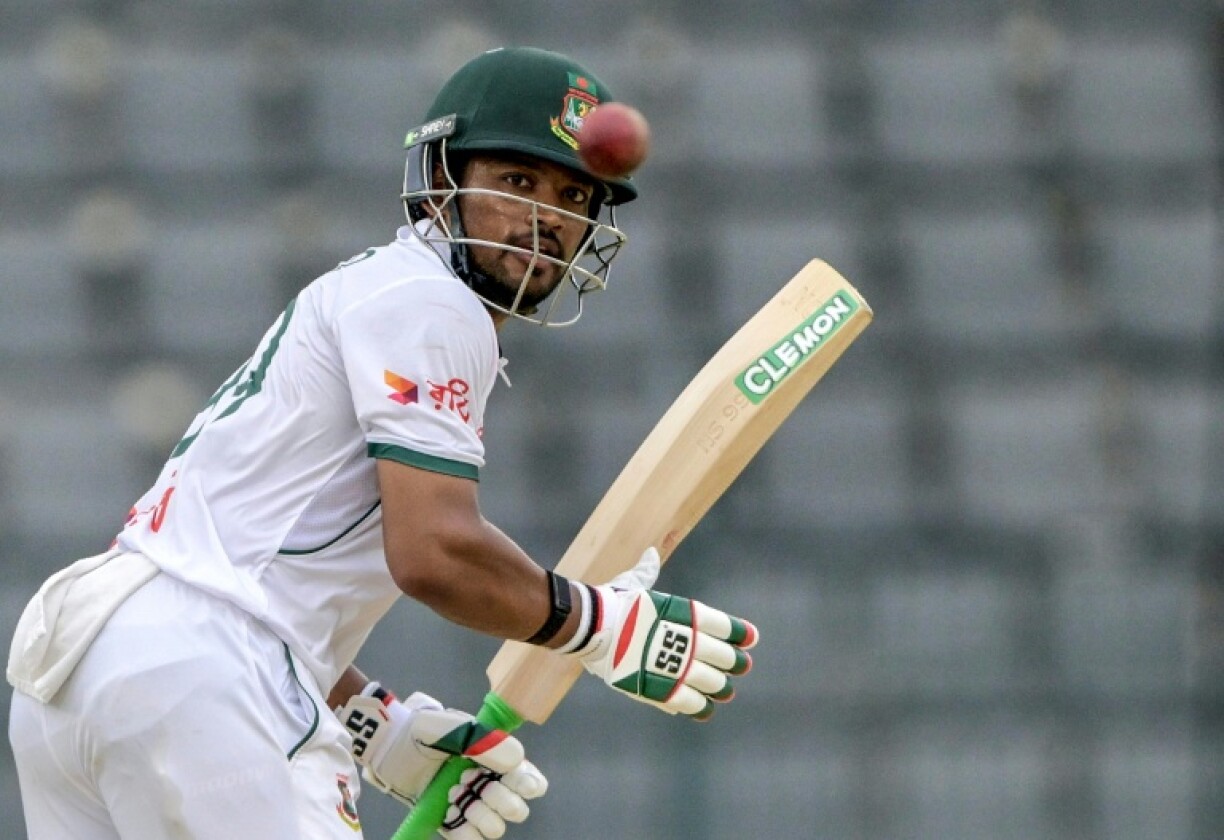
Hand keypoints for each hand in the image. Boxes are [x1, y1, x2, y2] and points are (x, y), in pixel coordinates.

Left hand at [337, 686, 546, 838]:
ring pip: (495, 829)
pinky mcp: (451, 824)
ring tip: (453, 793)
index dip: (526, 784)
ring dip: (476, 814)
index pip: (532, 783)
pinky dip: (463, 831)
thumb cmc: (425, 730)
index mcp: (500, 761)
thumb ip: (488, 743)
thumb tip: (517, 761)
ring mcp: (472, 807)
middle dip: (497, 799)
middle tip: (467, 779)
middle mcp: (490, 786)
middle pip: (516, 811)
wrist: (390, 747)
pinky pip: (470, 839)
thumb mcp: (457, 728)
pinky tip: (449, 812)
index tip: (506, 777)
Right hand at [571, 547, 758, 719]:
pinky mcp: (661, 688)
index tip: (751, 639)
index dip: (740, 633)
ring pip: (711, 681)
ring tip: (725, 690)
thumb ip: (647, 574)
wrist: (593, 627)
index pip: (722, 625)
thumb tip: (650, 555)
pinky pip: (690, 702)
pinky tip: (706, 708)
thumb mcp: (633, 584)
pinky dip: (700, 706)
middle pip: (722, 656)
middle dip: (734, 662)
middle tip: (740, 666)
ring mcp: (676, 666)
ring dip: (721, 686)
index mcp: (685, 614)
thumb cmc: (613, 602)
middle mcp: (687, 640)